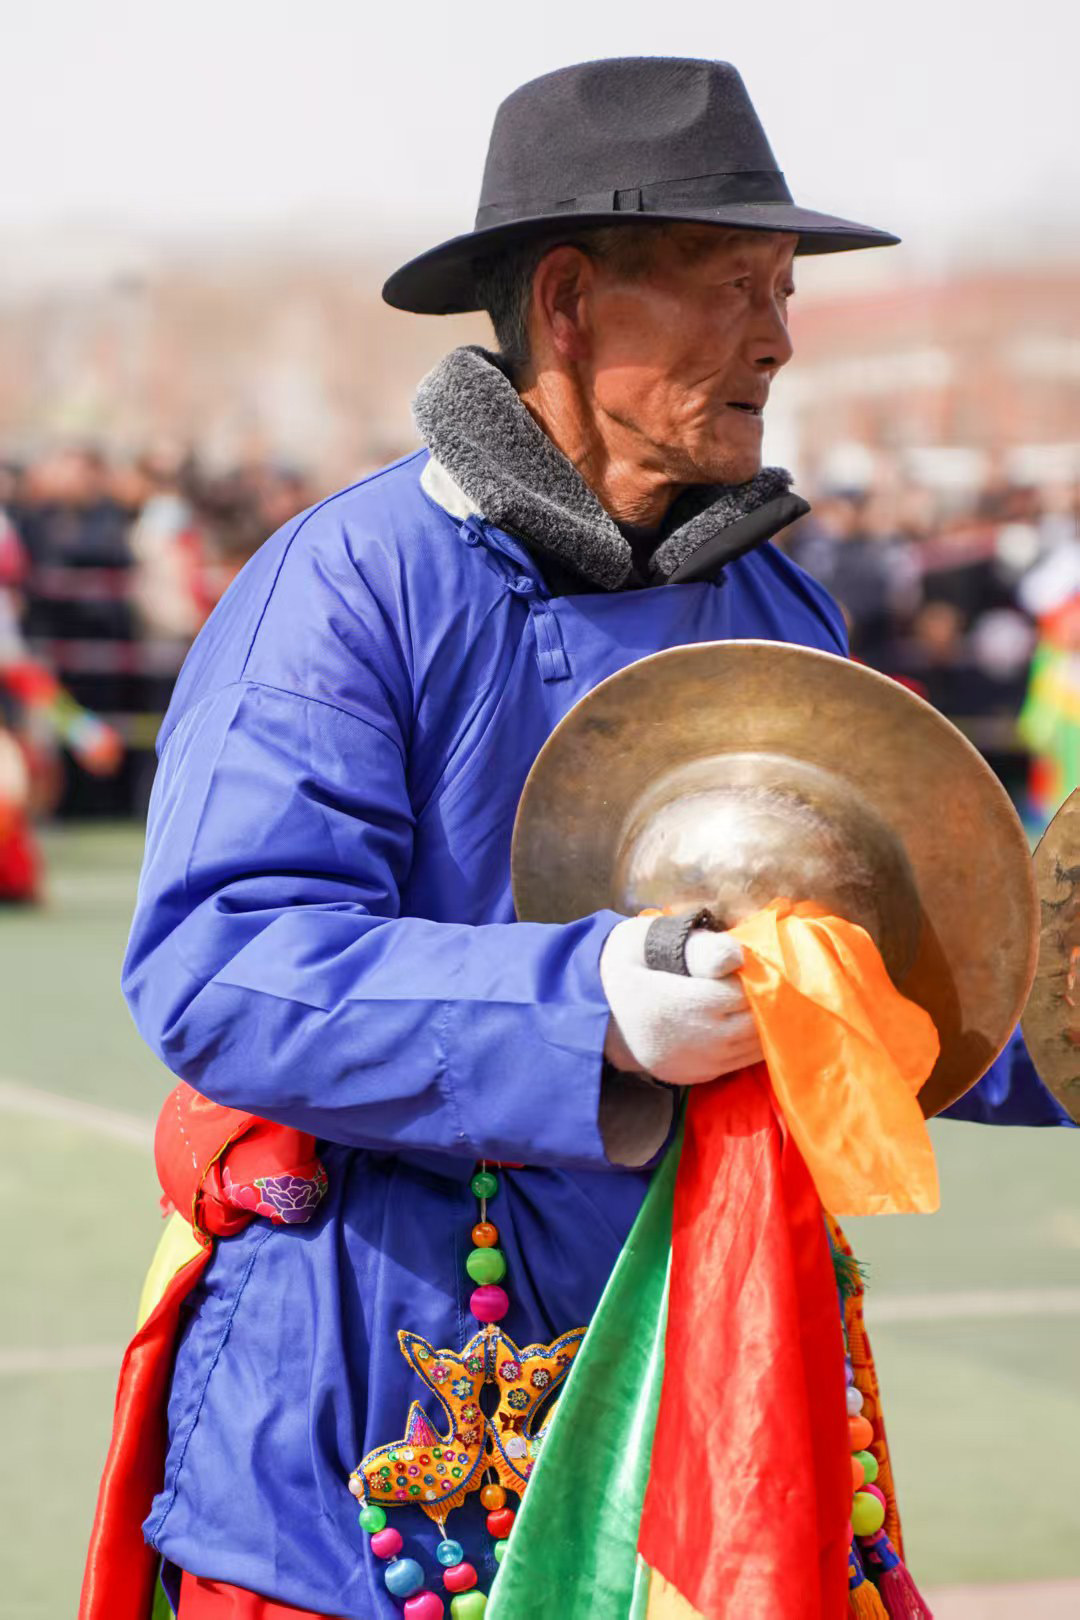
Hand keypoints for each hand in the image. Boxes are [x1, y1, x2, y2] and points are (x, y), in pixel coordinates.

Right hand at [599, 915, 762, 1085]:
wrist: (588, 1012)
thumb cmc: (623, 966)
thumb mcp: (646, 943)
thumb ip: (695, 947)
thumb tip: (739, 957)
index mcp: (677, 1004)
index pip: (741, 993)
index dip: (755, 974)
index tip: (755, 958)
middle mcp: (690, 1041)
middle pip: (754, 1023)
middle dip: (767, 999)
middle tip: (766, 977)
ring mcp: (694, 1064)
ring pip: (753, 1047)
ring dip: (764, 1023)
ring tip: (763, 998)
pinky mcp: (694, 1077)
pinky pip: (739, 1063)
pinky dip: (752, 1043)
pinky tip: (748, 1021)